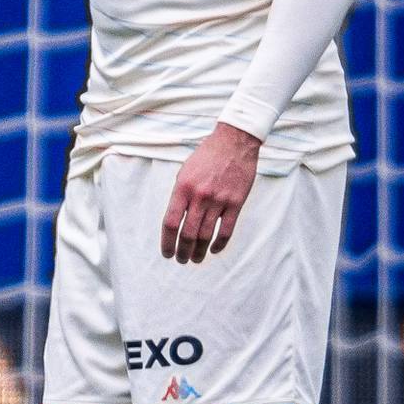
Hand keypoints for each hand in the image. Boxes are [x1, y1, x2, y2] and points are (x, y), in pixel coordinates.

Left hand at [161, 122, 261, 264]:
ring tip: (195, 259)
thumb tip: (175, 221)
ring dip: (200, 251)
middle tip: (181, 260)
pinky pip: (227, 229)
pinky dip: (219, 243)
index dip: (167, 242)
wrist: (234, 143)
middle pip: (188, 233)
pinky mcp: (236, 202)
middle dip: (183, 251)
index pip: (170, 222)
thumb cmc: (205, 157)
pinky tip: (214, 250)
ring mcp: (219, 200)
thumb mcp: (184, 173)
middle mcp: (199, 197)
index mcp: (182, 189)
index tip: (166, 253)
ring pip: (207, 235)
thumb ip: (180, 196)